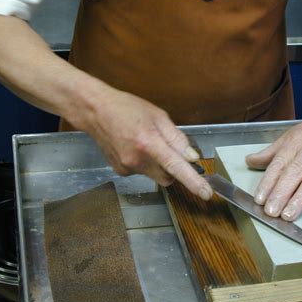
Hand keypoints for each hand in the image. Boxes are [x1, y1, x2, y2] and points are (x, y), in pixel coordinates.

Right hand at [77, 89, 212, 199]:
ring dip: (158, 164)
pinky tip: (134, 147)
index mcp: (149, 142)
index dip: (193, 182)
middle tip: (169, 150)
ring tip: (146, 143)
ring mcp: (127, 168)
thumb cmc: (127, 108)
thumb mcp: (158, 116)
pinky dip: (144, 164)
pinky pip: (142, 172)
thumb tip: (191, 157)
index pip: (176, 167)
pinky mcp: (121, 171)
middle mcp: (138, 159)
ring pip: (155, 175)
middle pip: (168, 178)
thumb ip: (176, 138)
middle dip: (174, 170)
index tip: (206, 193)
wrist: (95, 111)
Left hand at [245, 115, 301, 220]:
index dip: (268, 182)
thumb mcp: (292, 137)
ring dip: (300, 199)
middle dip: (281, 193)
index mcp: (296, 142)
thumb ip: (271, 152)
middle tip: (270, 211)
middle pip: (294, 173)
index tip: (259, 199)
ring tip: (288, 215)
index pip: (279, 164)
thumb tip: (249, 161)